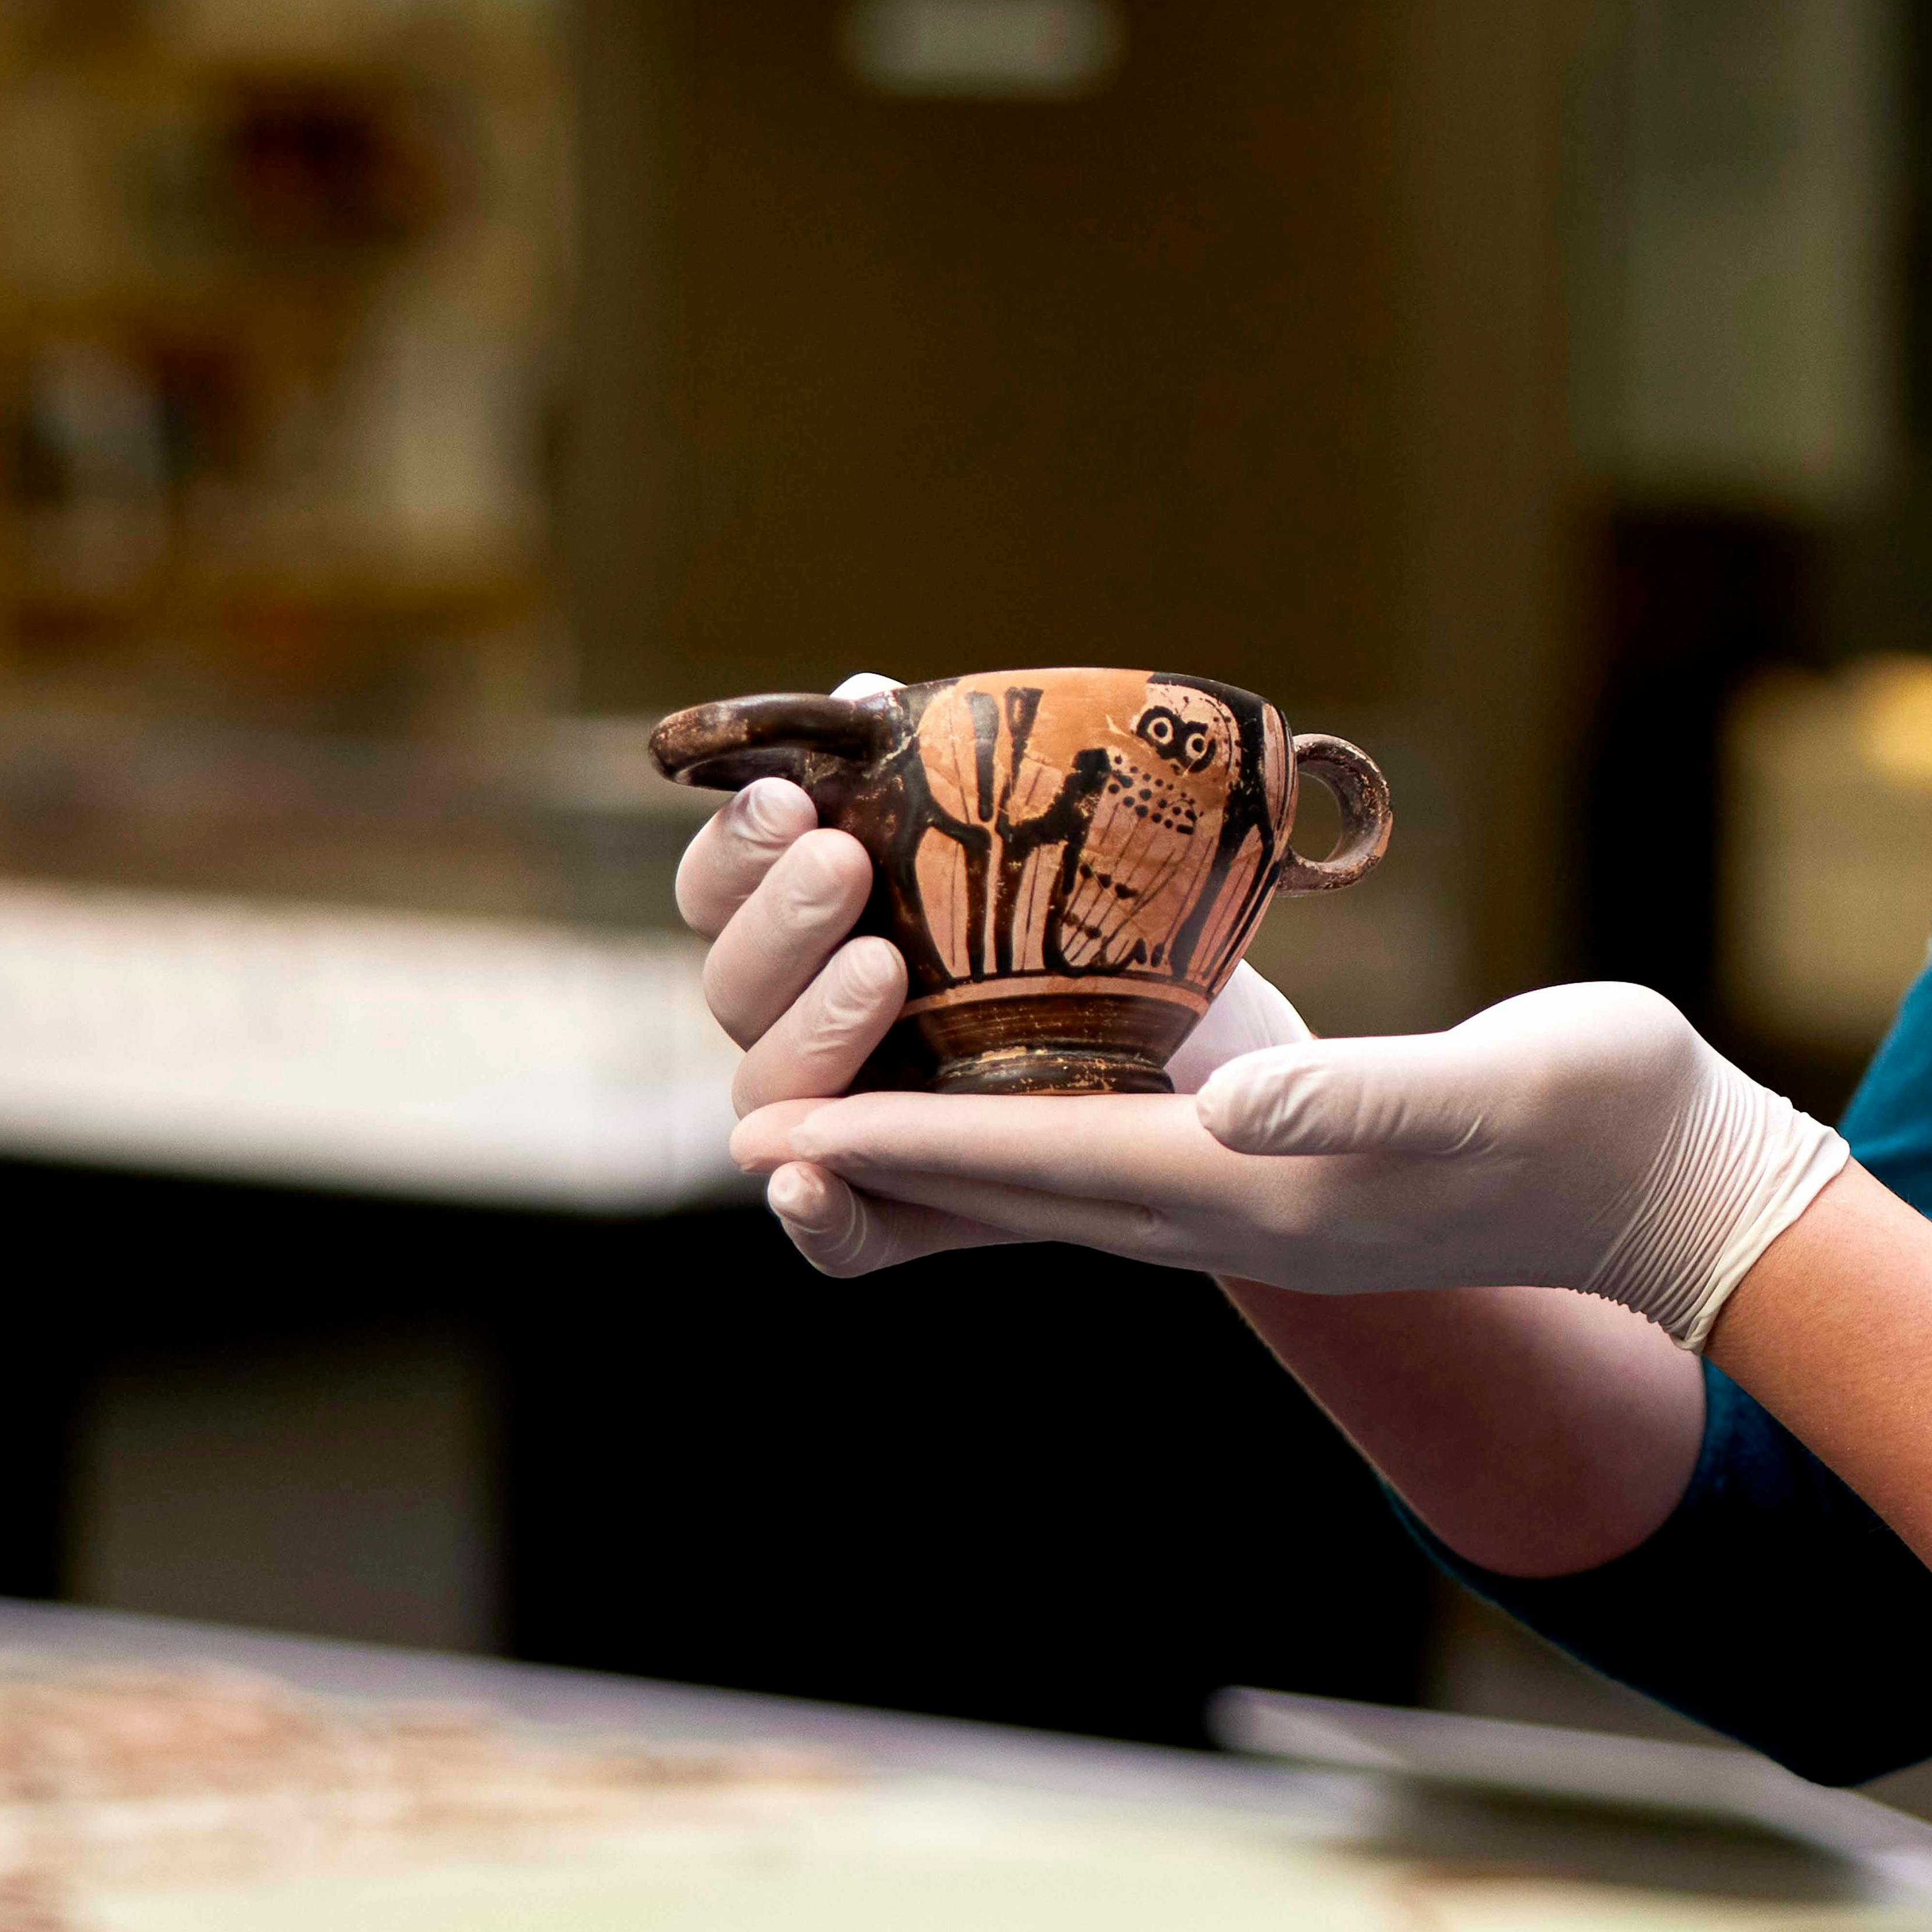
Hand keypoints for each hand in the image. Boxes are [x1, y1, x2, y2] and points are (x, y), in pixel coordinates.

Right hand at [673, 686, 1303, 1266]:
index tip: (792, 799)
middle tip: (846, 865)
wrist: (1211, 1035)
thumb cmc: (1100, 914)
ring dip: (807, 1035)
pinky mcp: (905, 1212)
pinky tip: (807, 1176)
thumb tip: (864, 696)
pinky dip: (813, 1213)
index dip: (736, 846)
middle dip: (778, 921)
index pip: (720, 885)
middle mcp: (804, 1025)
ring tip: (885, 973)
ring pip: (768, 1103)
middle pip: (730, 985)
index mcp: (811, 925)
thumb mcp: (1042, 830)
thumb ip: (943, 770)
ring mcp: (846, 1126)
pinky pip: (838, 1235)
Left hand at [732, 980, 1848, 1344]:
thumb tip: (1234, 1113)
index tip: (784, 1141)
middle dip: (890, 1170)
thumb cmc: (1606, 1118)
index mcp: (1269, 1194)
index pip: (1051, 1173)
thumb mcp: (1500, 1082)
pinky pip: (1125, 1161)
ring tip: (843, 1126)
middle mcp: (1242, 1213)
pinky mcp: (1293, 1175)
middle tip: (756, 1146)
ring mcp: (1267, 1204)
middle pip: (1025, 1194)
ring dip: (950, 1161)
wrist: (1687, 1190)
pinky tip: (1013, 1090)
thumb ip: (1368, 1095)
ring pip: (1063, 1188)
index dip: (911, 1150)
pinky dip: (1038, 1133)